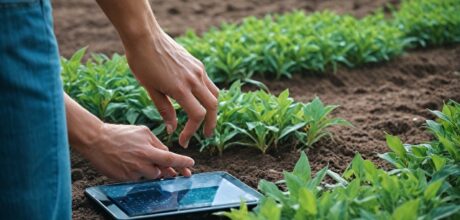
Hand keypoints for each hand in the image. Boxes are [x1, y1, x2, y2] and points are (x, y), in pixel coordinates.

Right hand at [79, 123, 194, 180]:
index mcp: (148, 149)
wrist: (96, 140)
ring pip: (151, 176)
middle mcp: (142, 162)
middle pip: (162, 171)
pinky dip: (139, 172)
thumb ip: (157, 143)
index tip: (191, 165)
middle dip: (169, 171)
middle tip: (174, 171)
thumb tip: (167, 153)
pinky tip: (130, 163)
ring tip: (140, 159)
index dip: (182, 163)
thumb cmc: (120, 134)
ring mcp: (133, 172)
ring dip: (152, 170)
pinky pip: (138, 178)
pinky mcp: (124, 178)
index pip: (170, 159)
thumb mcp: (142, 132)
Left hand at [124, 31, 218, 147]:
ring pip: (214, 95)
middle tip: (205, 136)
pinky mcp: (197, 64)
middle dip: (210, 124)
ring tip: (206, 120)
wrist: (144, 36)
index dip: (192, 131)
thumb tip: (172, 129)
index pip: (197, 116)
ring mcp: (198, 70)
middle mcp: (193, 79)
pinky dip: (208, 96)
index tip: (183, 140)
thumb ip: (165, 110)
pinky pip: (209, 84)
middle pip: (212, 107)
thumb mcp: (151, 89)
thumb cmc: (142, 62)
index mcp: (180, 88)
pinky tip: (199, 101)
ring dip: (212, 110)